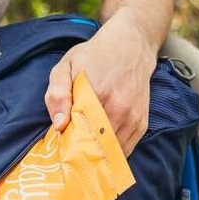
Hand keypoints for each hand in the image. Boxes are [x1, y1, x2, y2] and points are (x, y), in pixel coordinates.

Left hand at [44, 12, 156, 155]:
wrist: (131, 45)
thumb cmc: (94, 56)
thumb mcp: (66, 65)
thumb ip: (57, 93)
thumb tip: (59, 125)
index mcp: (97, 93)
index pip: (78, 133)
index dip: (67, 143)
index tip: (59, 145)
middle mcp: (119, 108)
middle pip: (95, 146)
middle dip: (81, 151)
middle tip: (70, 149)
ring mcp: (132, 118)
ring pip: (111, 151)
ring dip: (97, 154)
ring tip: (85, 148)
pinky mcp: (141, 123)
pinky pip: (125, 149)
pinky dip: (112, 152)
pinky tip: (101, 146)